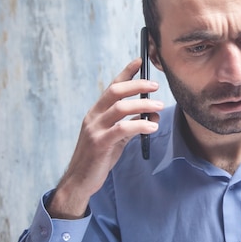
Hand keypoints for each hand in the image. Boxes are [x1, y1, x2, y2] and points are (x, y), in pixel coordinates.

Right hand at [48, 58, 162, 218]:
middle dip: (137, 85)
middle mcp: (93, 116)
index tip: (139, 61)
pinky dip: (140, 124)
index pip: (112, 86)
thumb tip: (153, 113)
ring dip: (143, 105)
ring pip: (121, 108)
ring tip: (160, 106)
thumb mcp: (116, 137)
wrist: (80, 180)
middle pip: (116, 92)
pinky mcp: (100, 143)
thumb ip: (131, 124)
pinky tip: (152, 126)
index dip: (126, 73)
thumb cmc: (99, 157)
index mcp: (96, 112)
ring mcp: (95, 129)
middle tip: (156, 86)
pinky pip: (123, 128)